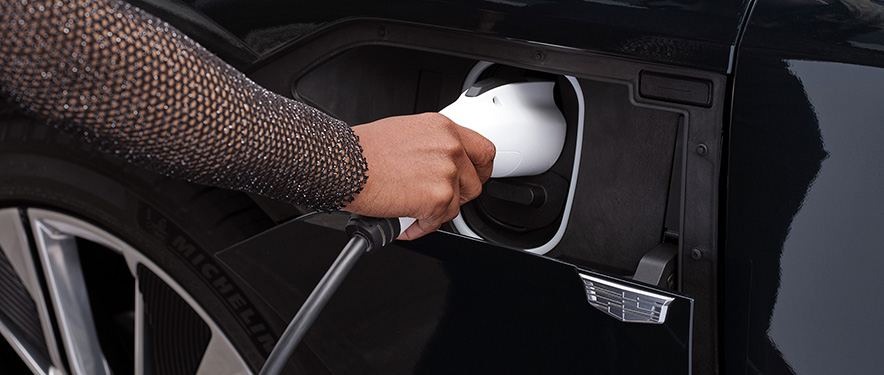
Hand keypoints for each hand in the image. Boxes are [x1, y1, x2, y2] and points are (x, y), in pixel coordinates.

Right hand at [344, 113, 494, 239]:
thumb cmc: (362, 151)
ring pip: (456, 205)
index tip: (474, 178)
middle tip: (438, 201)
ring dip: (435, 213)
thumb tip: (437, 164)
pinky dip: (420, 227)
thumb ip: (430, 147)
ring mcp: (447, 172)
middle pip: (476, 182)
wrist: (343, 164)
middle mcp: (449, 147)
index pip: (483, 150)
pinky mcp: (438, 197)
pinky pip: (438, 222)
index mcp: (442, 128)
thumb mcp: (406, 133)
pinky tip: (404, 220)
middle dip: (458, 196)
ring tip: (411, 209)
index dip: (481, 170)